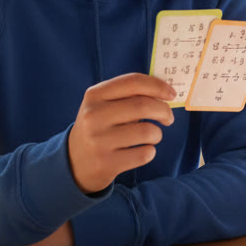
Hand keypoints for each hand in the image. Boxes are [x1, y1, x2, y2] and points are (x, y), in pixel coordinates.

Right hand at [68, 72, 174, 193]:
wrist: (74, 163)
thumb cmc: (99, 128)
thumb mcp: (103, 105)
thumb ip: (129, 95)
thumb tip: (166, 92)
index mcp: (94, 95)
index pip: (133, 82)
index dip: (158, 86)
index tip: (172, 94)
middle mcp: (93, 116)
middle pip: (143, 105)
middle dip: (164, 111)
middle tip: (169, 118)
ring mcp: (98, 141)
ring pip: (147, 131)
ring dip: (157, 134)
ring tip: (151, 137)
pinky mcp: (106, 163)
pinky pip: (144, 154)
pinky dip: (150, 152)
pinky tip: (141, 151)